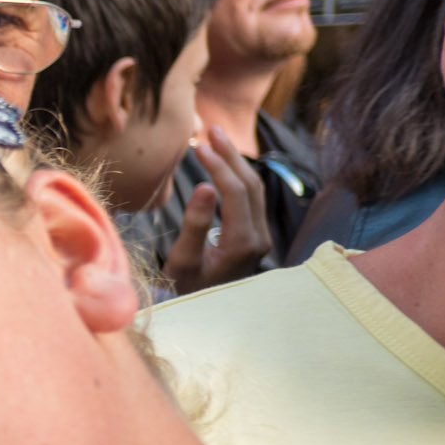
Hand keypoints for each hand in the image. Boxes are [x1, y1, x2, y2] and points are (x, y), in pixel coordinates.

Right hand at [162, 124, 270, 294]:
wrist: (205, 315)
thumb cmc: (186, 290)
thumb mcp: (183, 261)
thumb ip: (196, 224)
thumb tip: (206, 186)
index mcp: (242, 242)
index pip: (234, 191)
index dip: (218, 165)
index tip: (198, 146)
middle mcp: (259, 237)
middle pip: (249, 184)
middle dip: (230, 155)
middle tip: (210, 129)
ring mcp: (261, 237)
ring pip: (254, 189)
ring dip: (236, 162)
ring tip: (216, 140)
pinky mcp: (256, 236)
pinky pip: (252, 198)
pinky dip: (238, 176)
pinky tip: (225, 164)